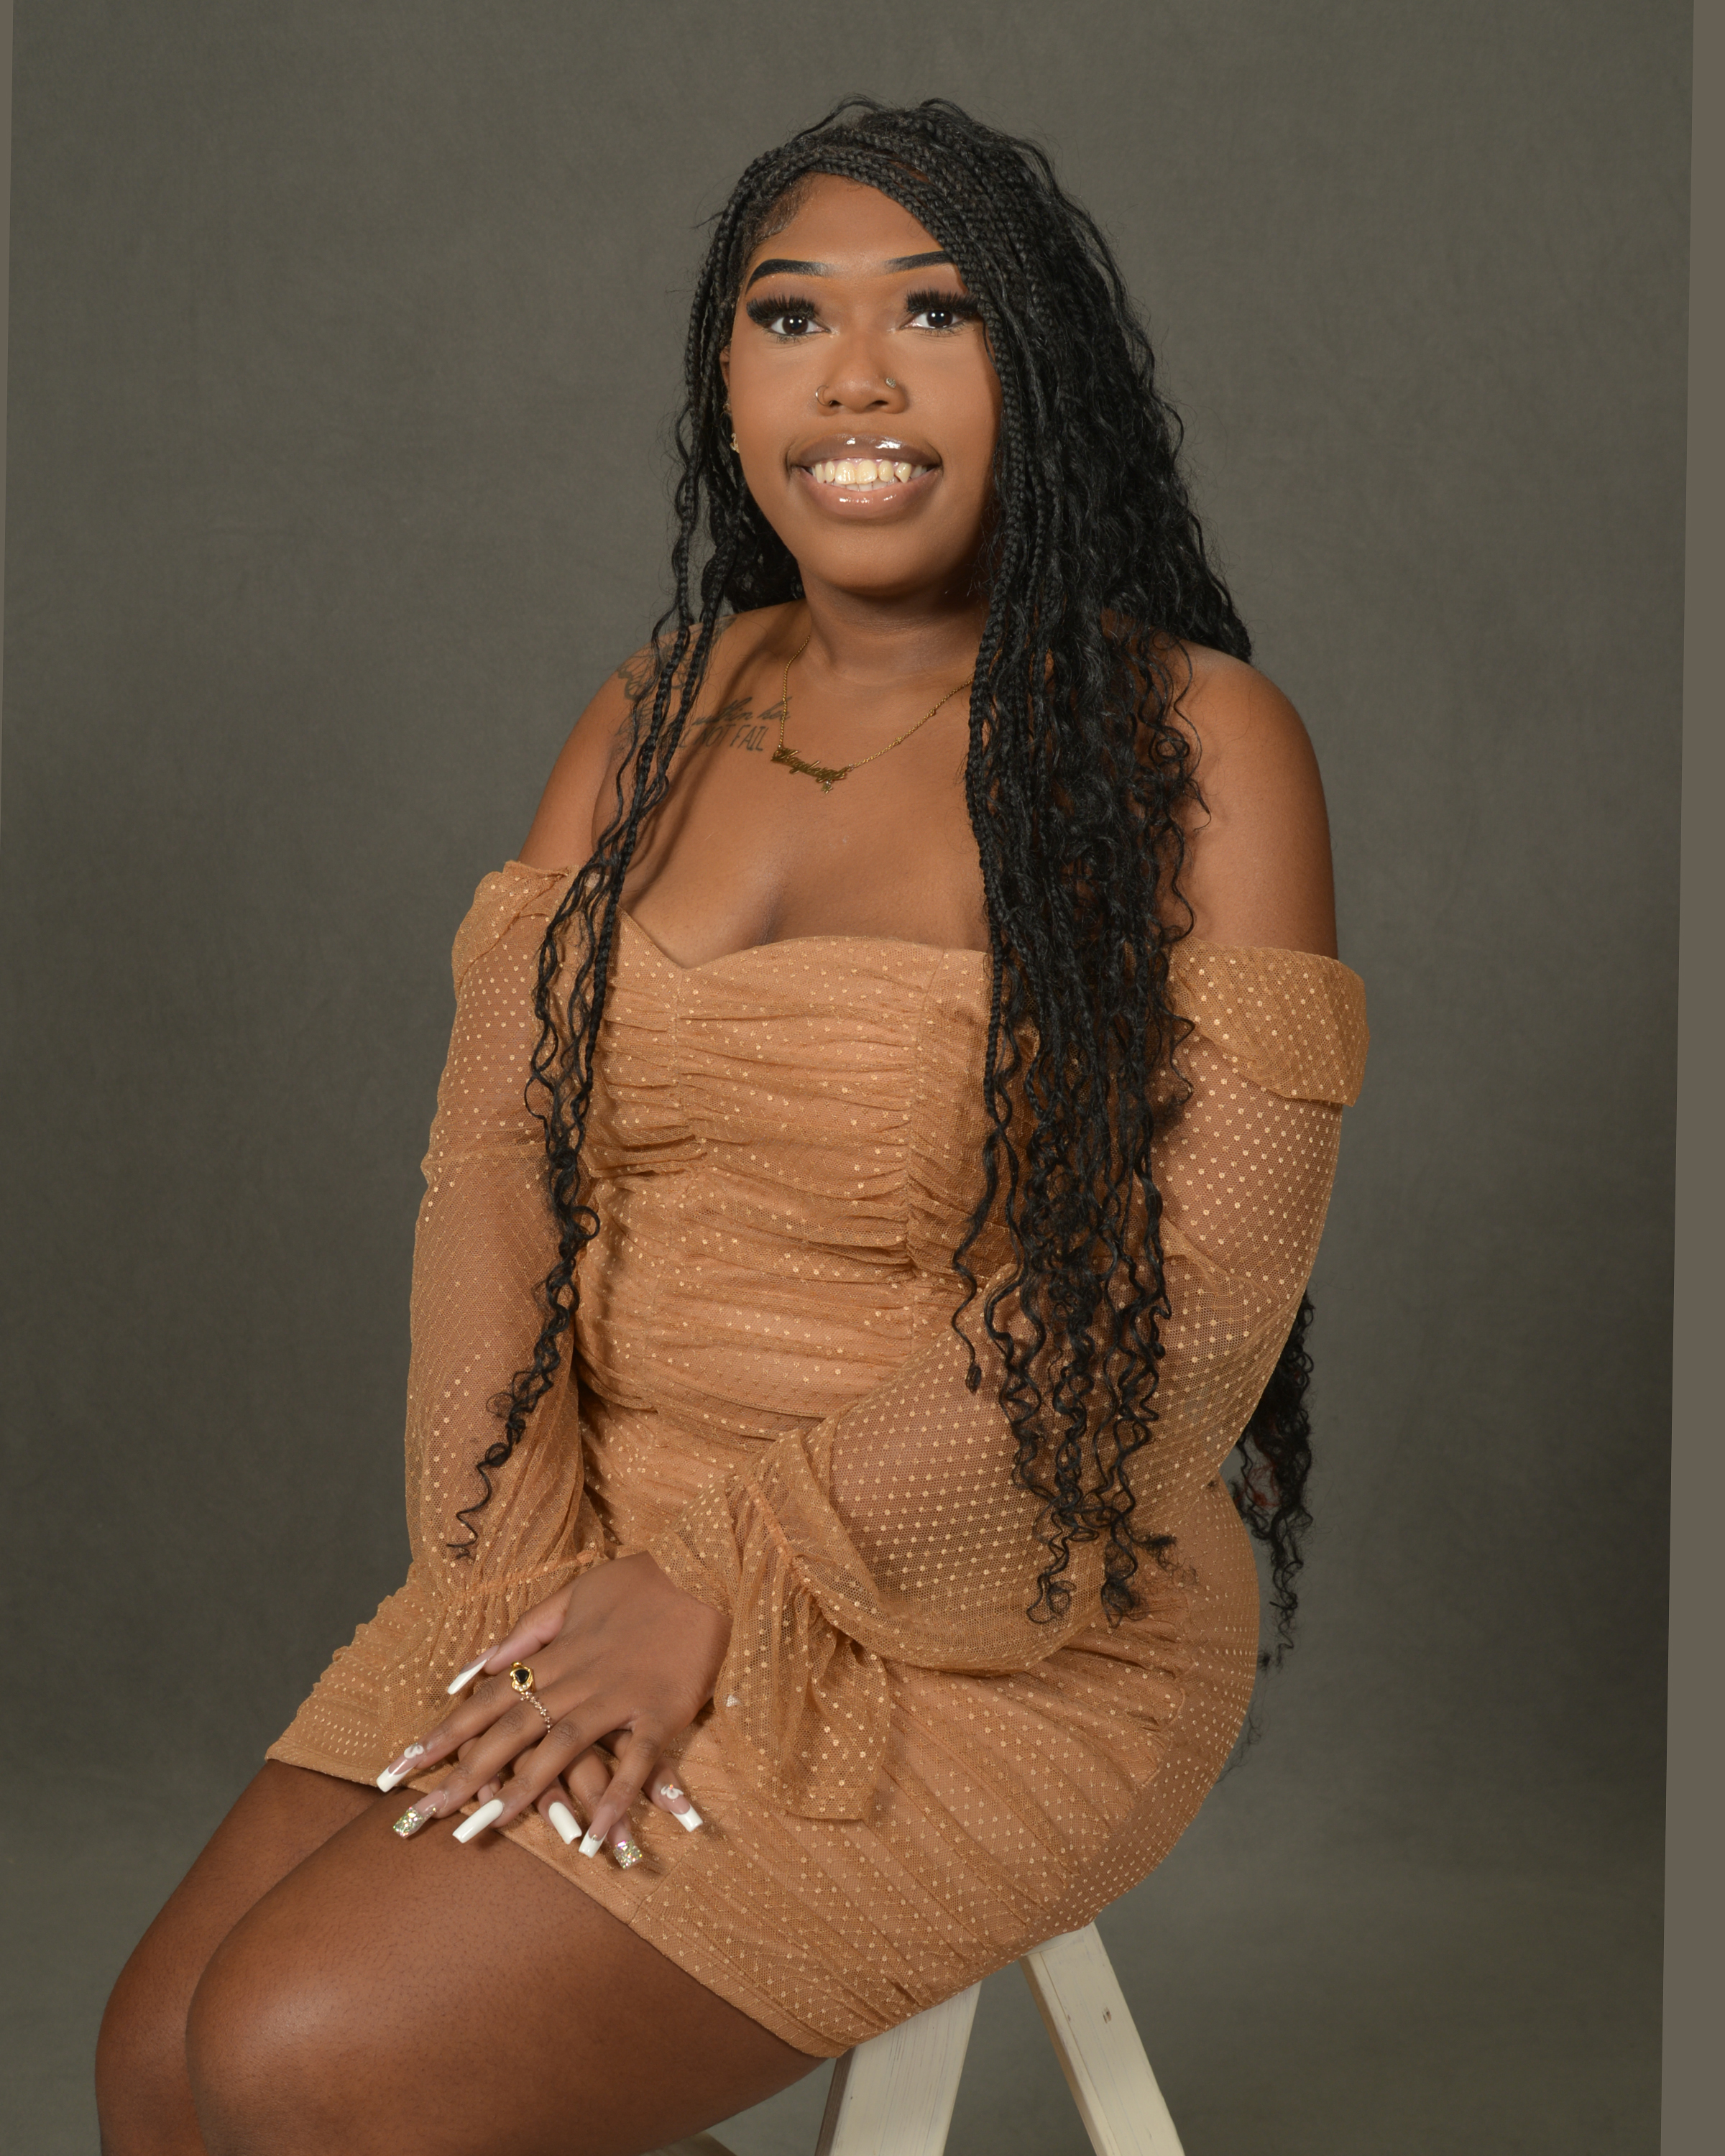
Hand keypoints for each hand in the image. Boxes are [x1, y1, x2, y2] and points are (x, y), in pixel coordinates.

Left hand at [377, 1554, 728, 1857]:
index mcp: (557, 1653)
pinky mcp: (663, 1710)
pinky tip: (595, 1835)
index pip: (488, 1699)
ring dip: (523, 1788)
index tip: (400, 1767)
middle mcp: (580, 1677)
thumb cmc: (640, 1582)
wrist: (703, 1567)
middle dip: (464, 1772)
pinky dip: (616, 1797)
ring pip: (562, 1746)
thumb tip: (475, 1668)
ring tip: (486, 1825)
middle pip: (512, 1729)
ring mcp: (620, 1696)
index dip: (444, 1734)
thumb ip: (525, 1632)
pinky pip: (636, 1760)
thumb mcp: (573, 1594)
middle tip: (423, 1815)